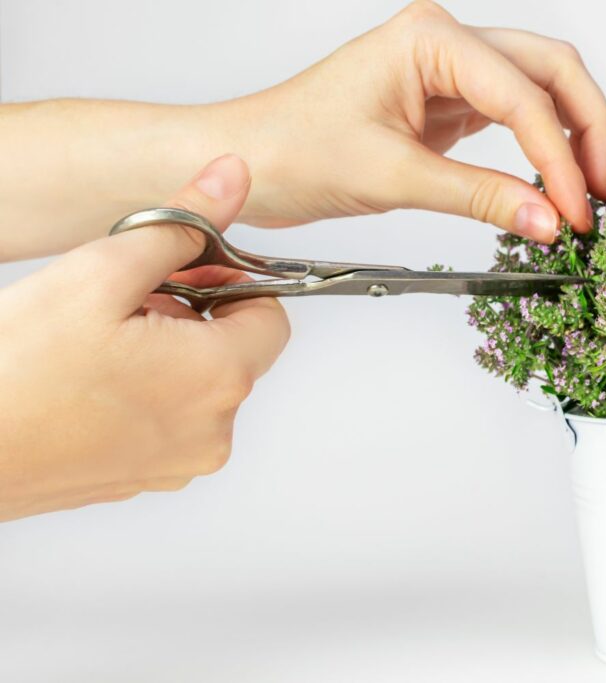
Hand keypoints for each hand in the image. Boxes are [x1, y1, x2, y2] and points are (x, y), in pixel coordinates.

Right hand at [0, 155, 289, 521]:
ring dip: (166, 353)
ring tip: (98, 341)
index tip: (181, 272)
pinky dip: (143, 391)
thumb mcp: (101, 272)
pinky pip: (166, 420)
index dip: (230, 284)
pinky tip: (87, 377)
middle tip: (125, 301)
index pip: (271, 317)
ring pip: (198, 385)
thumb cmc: (15, 371)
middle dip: (191, 316)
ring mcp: (177, 464)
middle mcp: (212, 432)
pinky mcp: (142, 479)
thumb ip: (180, 226)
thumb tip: (233, 177)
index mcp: (218, 379)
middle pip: (234, 351)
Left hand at [230, 0, 605, 241]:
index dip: (560, 158)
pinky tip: (552, 182)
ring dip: (570, 136)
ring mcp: (448, 70)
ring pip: (539, 89)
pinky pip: (511, 117)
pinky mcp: (445, 103)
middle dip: (587, 129)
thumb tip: (548, 220)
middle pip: (551, 71)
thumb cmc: (292, 149)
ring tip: (588, 191)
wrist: (248, 161)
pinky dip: (539, 149)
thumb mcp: (392, 176)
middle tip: (604, 192)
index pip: (523, 96)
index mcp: (430, 38)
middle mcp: (445, 43)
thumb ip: (479, 197)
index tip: (577, 212)